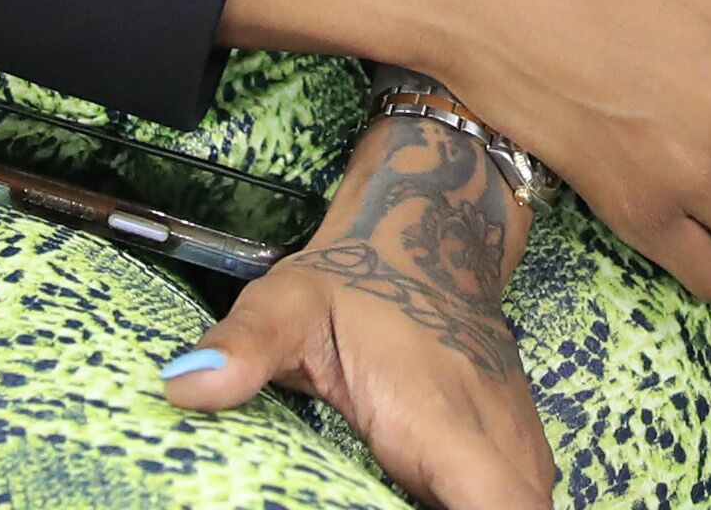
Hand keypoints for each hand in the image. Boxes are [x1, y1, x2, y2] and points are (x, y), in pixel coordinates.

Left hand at [165, 115, 552, 509]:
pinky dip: (490, 502)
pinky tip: (434, 498)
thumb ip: (244, 347)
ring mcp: (514, 434)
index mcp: (434, 412)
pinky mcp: (519, 438)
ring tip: (416, 502)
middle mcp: (490, 429)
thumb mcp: (287, 302)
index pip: (495, 501)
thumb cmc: (354, 277)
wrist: (429, 229)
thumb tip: (183, 386)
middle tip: (395, 505)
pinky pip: (521, 492)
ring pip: (527, 500)